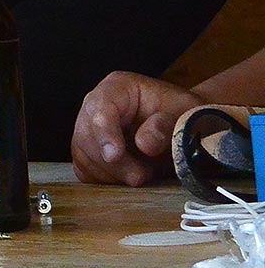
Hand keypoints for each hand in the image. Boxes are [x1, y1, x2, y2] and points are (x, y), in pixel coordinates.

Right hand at [71, 71, 198, 185]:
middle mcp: (95, 105)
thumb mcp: (185, 114)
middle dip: (113, 162)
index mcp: (117, 87)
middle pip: (87, 135)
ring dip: (112, 173)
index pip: (100, 107)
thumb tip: (144, 144)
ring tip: (143, 173)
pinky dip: (105, 179)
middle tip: (140, 176)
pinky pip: (85, 170)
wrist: (182, 129)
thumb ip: (167, 126)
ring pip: (84, 156)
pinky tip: (128, 177)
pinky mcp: (87, 152)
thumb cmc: (183, 116)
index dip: (104, 132)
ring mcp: (88, 129)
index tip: (115, 155)